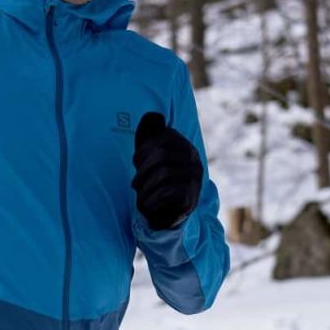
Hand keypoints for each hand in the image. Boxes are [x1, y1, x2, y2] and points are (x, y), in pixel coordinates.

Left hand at [132, 112, 202, 230]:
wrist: (167, 215)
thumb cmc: (154, 181)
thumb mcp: (149, 155)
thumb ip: (150, 134)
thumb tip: (152, 114)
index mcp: (184, 146)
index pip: (164, 138)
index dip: (144, 150)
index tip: (136, 163)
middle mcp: (194, 160)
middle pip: (163, 154)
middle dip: (143, 170)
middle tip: (135, 184)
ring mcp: (194, 179)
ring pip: (165, 174)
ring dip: (145, 187)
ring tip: (140, 196)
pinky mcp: (192, 197)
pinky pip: (168, 192)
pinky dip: (152, 199)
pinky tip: (147, 205)